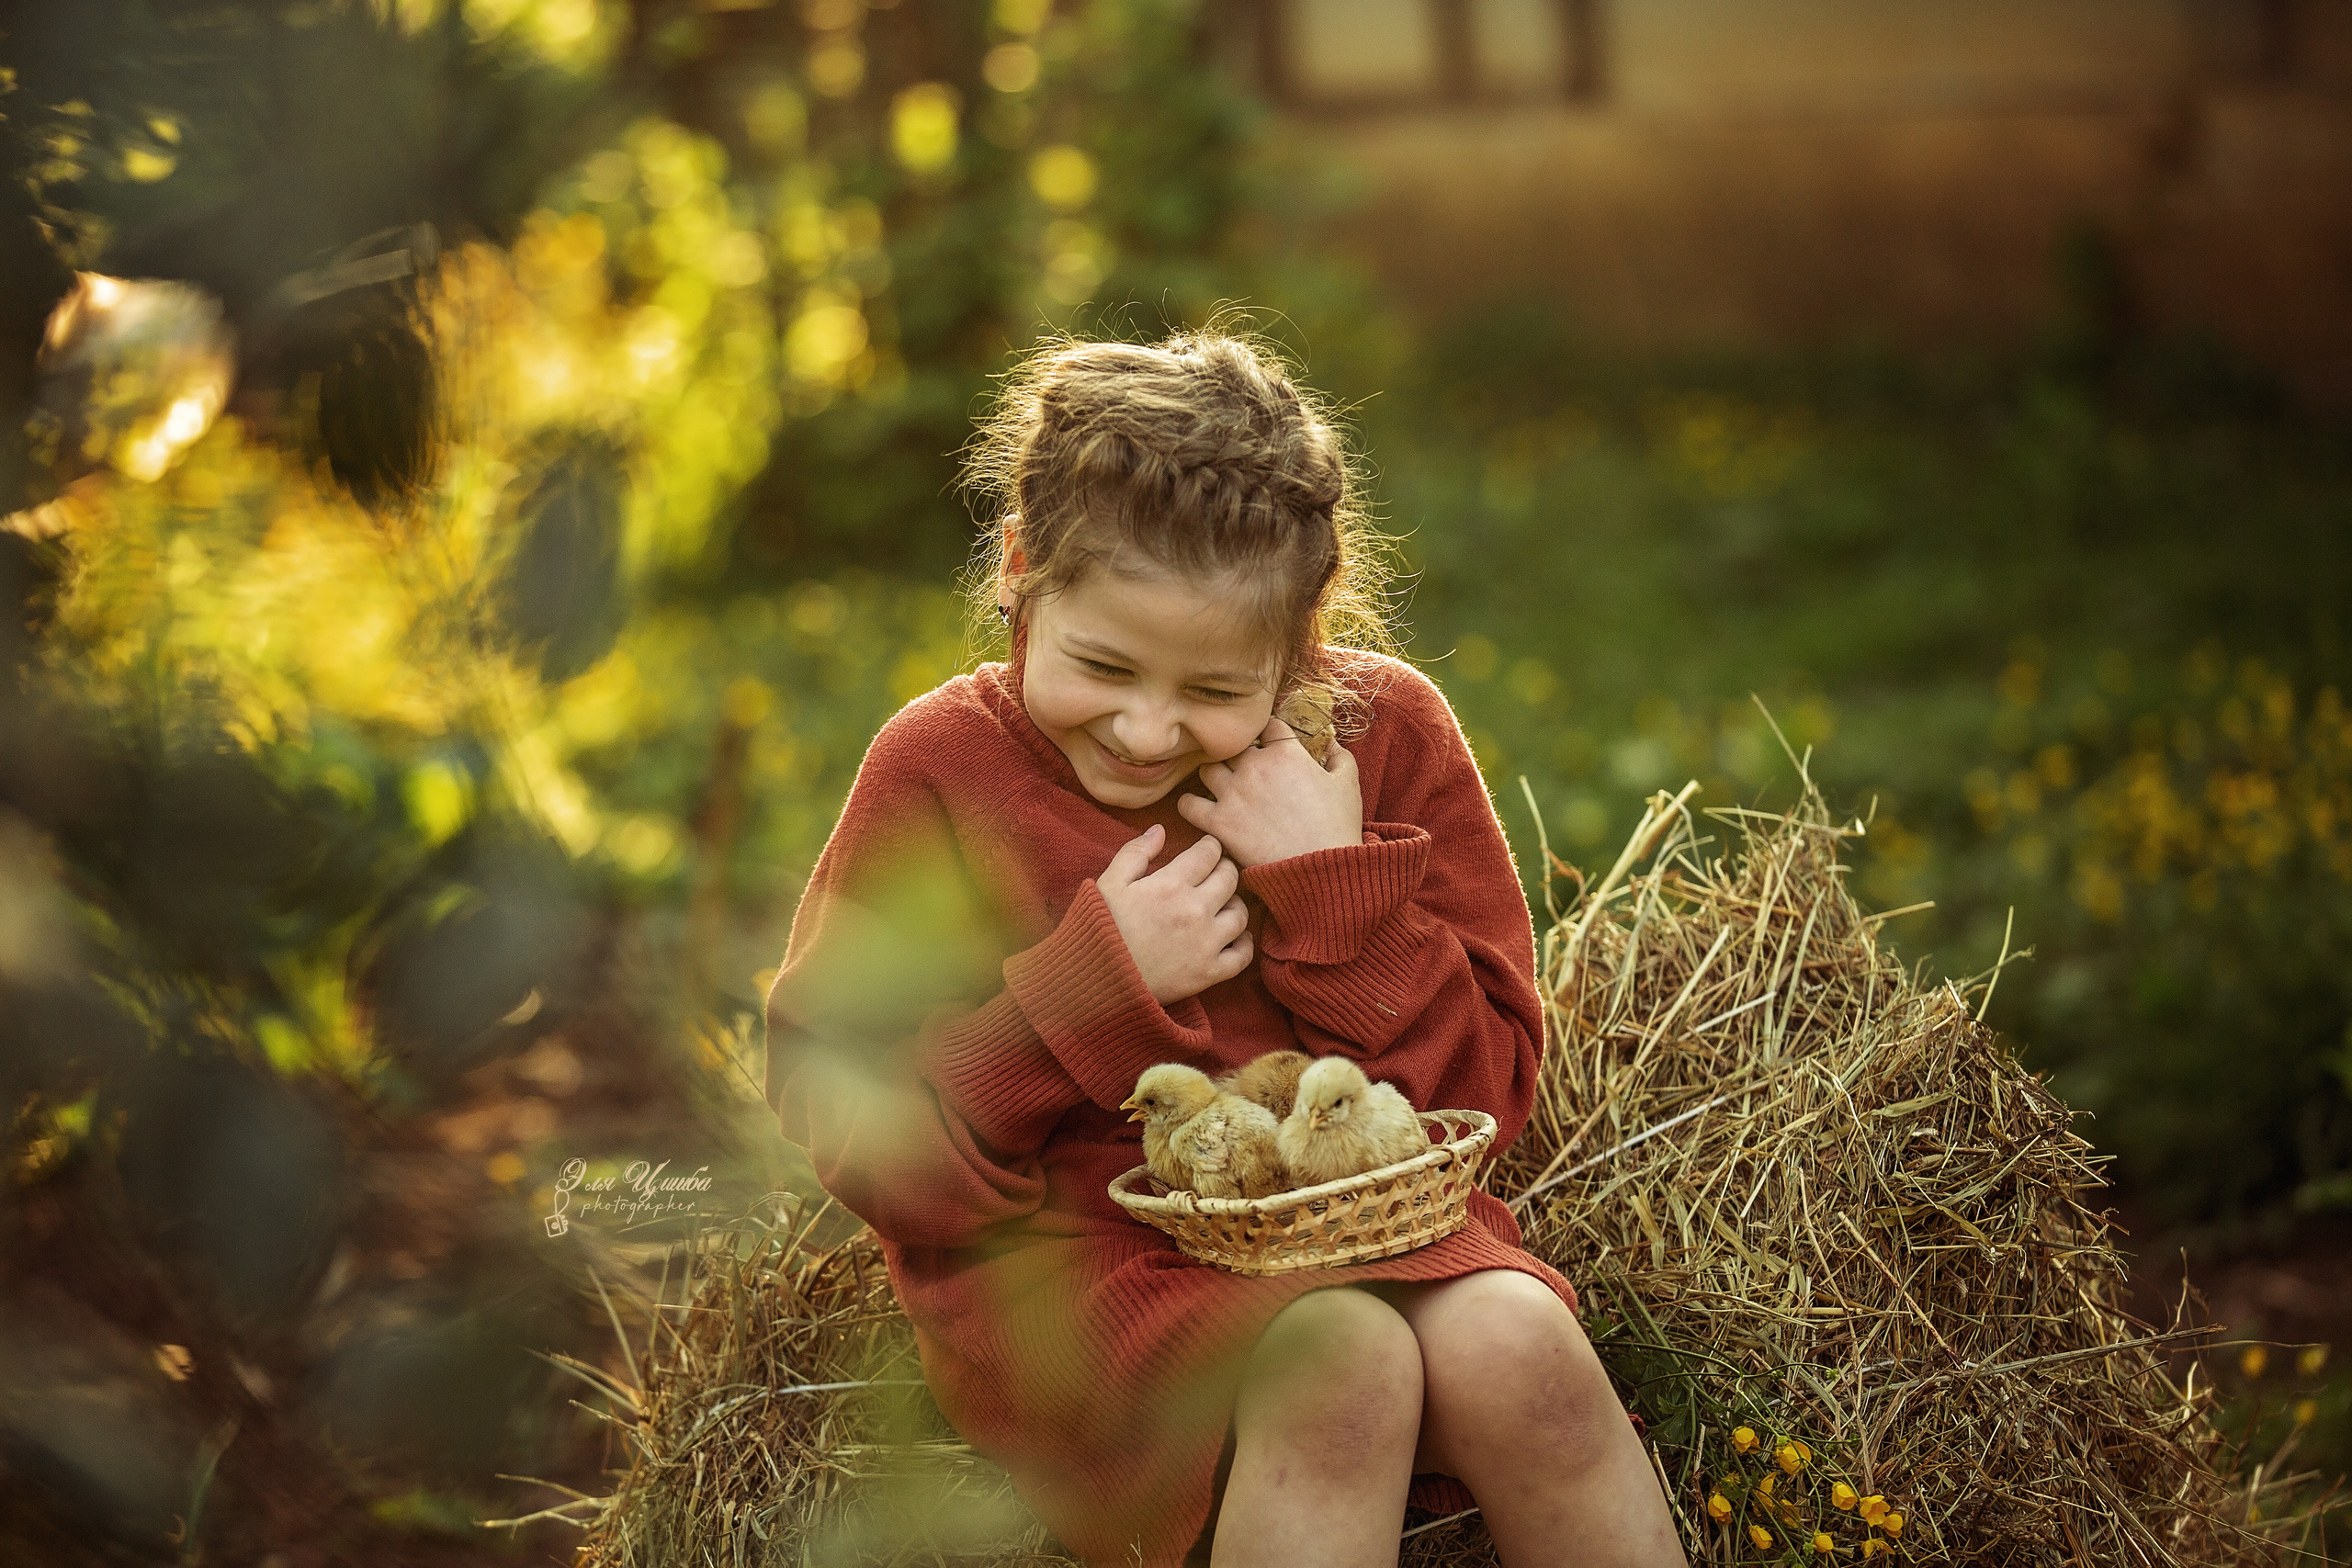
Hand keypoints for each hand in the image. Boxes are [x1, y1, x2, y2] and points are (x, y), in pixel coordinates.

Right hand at [1096, 824, 1253, 1004]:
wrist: (1096, 980)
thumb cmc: (1100, 928)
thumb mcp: (1110, 882)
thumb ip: (1135, 852)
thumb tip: (1160, 829)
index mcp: (1171, 884)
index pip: (1208, 853)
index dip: (1210, 846)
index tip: (1207, 850)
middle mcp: (1195, 910)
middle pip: (1230, 878)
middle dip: (1225, 869)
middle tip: (1217, 873)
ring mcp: (1205, 943)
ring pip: (1241, 914)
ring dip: (1235, 904)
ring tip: (1224, 903)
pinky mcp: (1209, 973)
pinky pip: (1243, 955)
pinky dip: (1244, 944)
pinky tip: (1235, 937)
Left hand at [1176, 714, 1362, 867]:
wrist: (1322, 871)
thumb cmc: (1337, 827)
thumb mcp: (1348, 784)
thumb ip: (1339, 755)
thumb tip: (1329, 742)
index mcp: (1285, 753)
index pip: (1268, 725)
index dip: (1270, 733)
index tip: (1271, 745)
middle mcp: (1254, 767)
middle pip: (1234, 745)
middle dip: (1239, 752)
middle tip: (1246, 768)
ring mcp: (1233, 794)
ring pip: (1206, 767)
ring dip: (1213, 773)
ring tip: (1221, 784)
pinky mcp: (1219, 823)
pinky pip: (1187, 804)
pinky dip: (1189, 804)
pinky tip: (1199, 808)